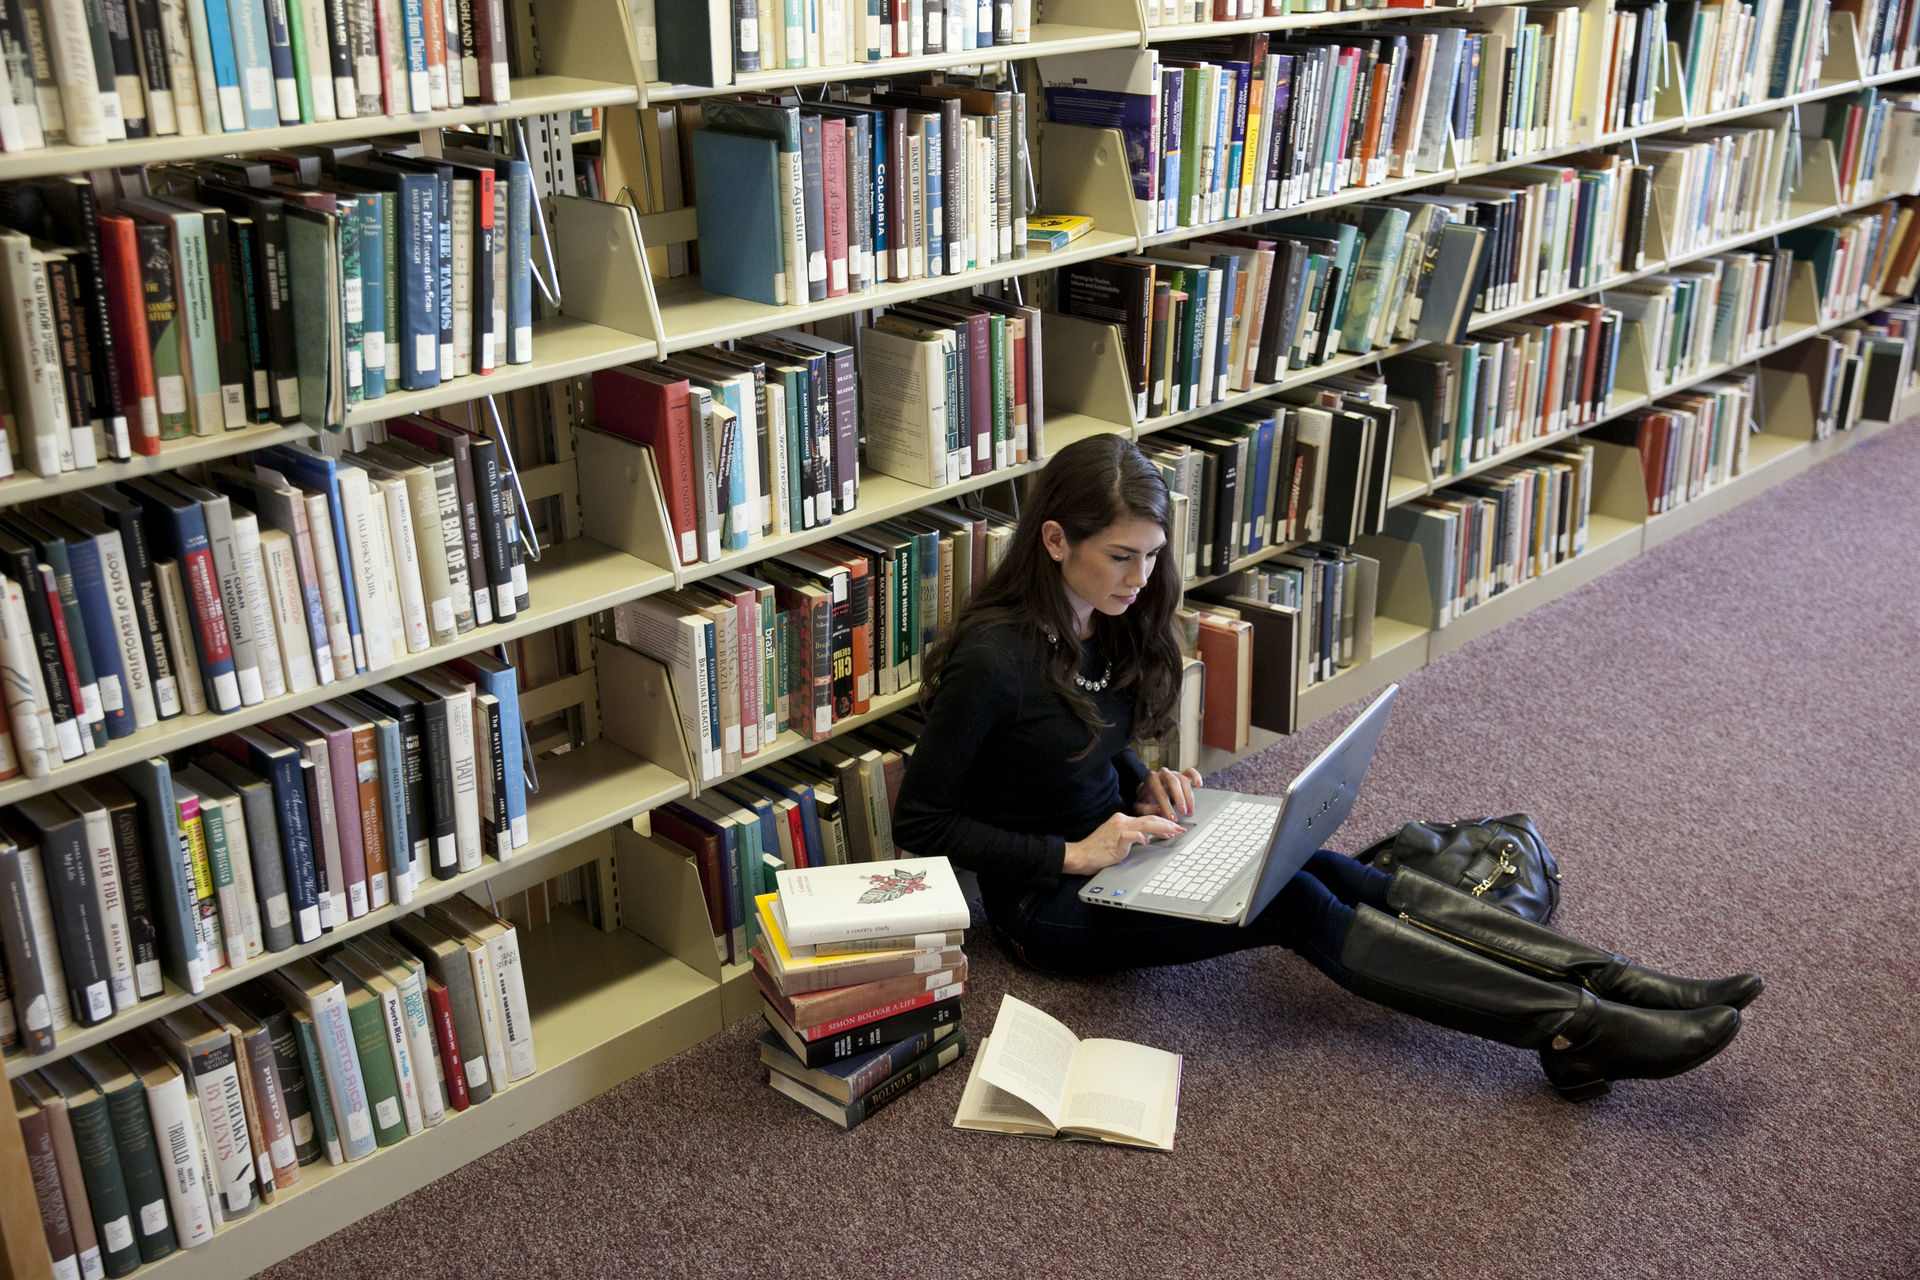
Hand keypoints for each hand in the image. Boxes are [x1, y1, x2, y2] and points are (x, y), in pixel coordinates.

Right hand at [1063, 810, 1185, 875]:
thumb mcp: (1119, 841)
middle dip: (1168, 824)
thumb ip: (1133, 837)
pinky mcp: (1115, 839)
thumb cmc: (1099, 851)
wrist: (1081, 855)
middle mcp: (1122, 820)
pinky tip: (1148, 841)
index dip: (1163, 823)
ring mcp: (1118, 829)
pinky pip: (1131, 836)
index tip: (1174, 828)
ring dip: (1162, 828)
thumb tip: (1150, 839)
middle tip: (1181, 828)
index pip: (1147, 819)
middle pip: (1150, 819)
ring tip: (1174, 832)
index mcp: (1123, 820)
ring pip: (1145, 824)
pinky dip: (1141, 837)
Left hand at [1134, 766, 1204, 821]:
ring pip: (1184, 780)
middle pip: (1173, 782)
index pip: (1160, 793)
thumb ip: (1146, 809)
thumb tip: (1160, 810)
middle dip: (1180, 799)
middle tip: (1183, 812)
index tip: (1173, 818)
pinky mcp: (1181, 775)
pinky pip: (1190, 772)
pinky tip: (1199, 784)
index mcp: (1151, 779)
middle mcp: (1162, 774)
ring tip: (1190, 810)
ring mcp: (1173, 773)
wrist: (1146, 790)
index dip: (1167, 807)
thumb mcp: (1139, 806)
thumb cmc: (1144, 799)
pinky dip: (1196, 776)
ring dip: (1189, 796)